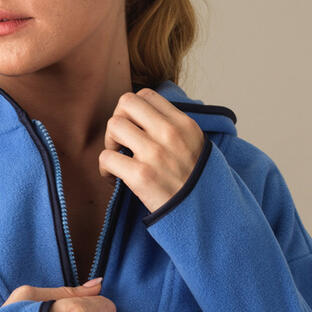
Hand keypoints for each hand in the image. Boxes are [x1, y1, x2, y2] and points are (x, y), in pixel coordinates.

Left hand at [98, 88, 205, 214]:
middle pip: (126, 102)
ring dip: (109, 143)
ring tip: (117, 159)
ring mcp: (155, 154)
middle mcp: (170, 134)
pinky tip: (114, 179)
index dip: (133, 110)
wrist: (207, 216)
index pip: (147, 95)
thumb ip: (175, 129)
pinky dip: (105, 169)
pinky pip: (106, 157)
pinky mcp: (141, 176)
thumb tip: (146, 118)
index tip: (134, 128)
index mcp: (184, 124)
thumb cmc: (196, 185)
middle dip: (118, 119)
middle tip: (121, 141)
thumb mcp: (197, 146)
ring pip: (114, 125)